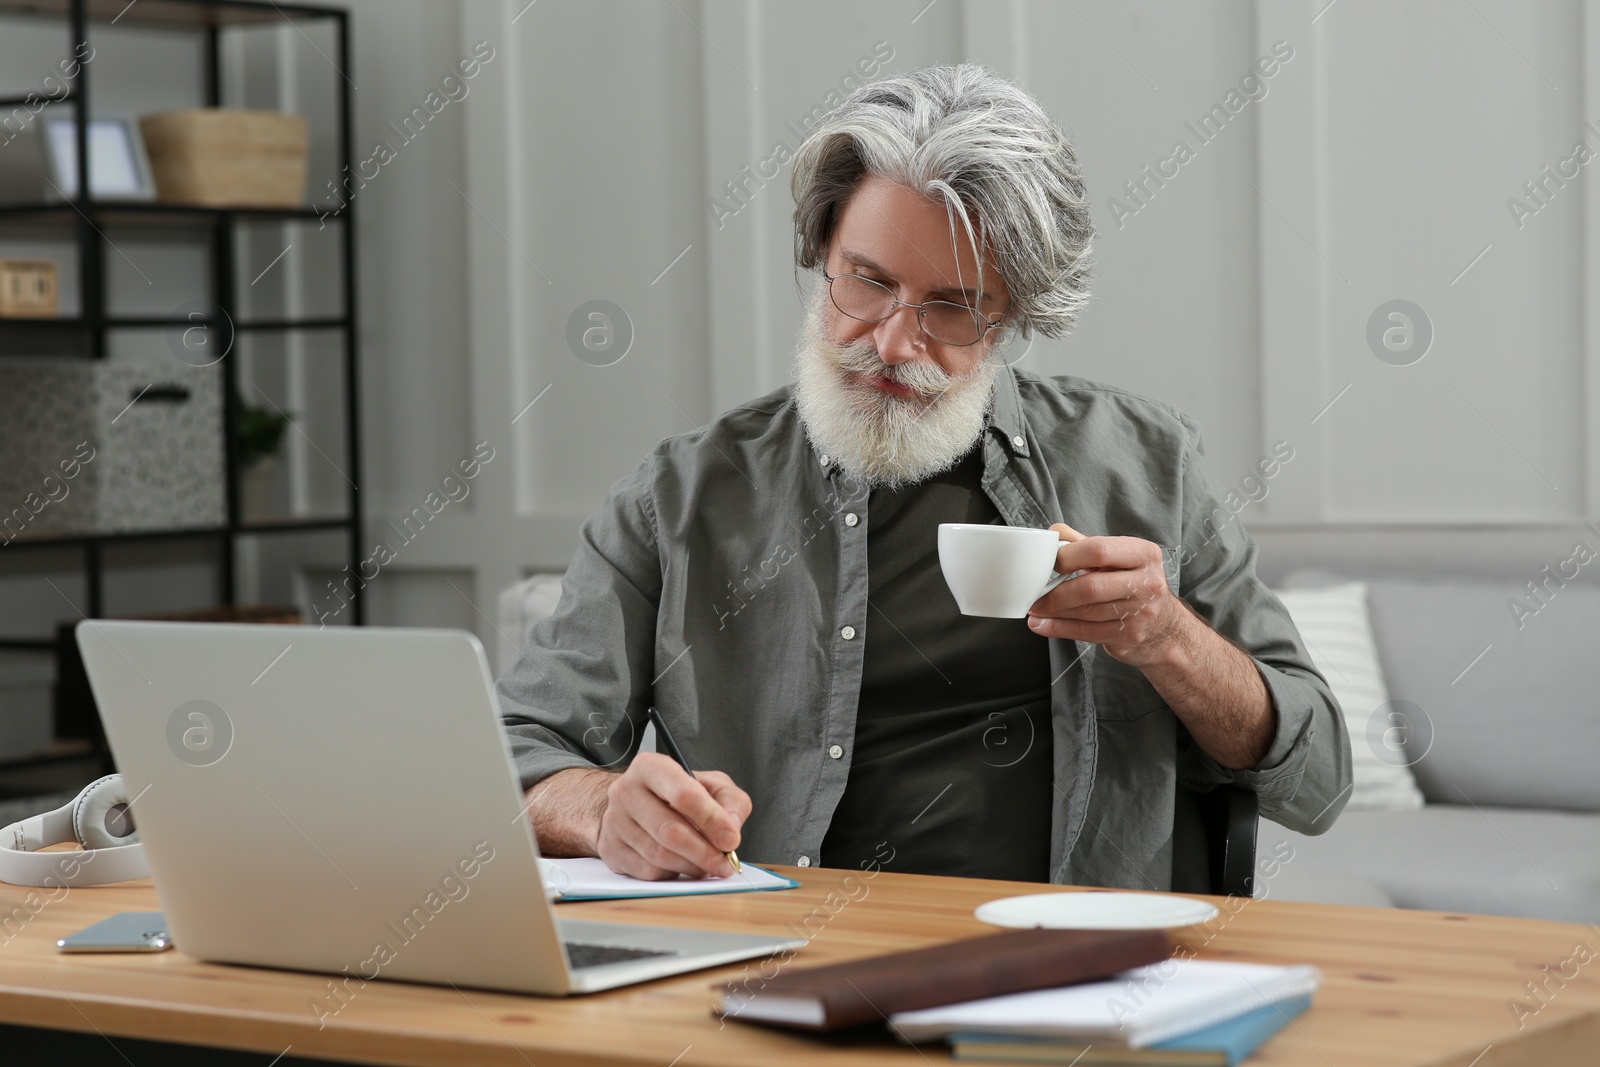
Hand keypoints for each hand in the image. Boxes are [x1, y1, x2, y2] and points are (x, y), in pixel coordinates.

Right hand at [594, 752, 750, 879]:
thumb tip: (730, 829)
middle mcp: (626, 791)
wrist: (634, 805)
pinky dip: (672, 873)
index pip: (683, 794)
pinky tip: (683, 865)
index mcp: (651, 767)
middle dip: (704, 852)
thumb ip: (730, 801)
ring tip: (708, 865)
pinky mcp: (610, 849)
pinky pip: (647, 871)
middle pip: (669, 830)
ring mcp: (614, 822)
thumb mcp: (711, 785)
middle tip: (724, 863)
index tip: (731, 839)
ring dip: (691, 866)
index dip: (711, 820)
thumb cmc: (676, 793)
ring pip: (659, 855)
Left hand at [1025, 522, 1189, 667]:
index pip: (1099, 550)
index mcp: (1143, 554)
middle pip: (1091, 586)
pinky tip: (1042, 625)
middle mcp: (1147, 582)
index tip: (1049, 563)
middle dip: (1056, 591)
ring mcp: (1141, 612)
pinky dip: (1058, 628)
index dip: (1068, 556)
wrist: (1163, 627)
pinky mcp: (1130, 636)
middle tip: (1035, 593)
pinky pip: (1086, 632)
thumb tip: (1054, 534)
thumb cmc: (1133, 585)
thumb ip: (1087, 544)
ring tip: (1035, 608)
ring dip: (1053, 611)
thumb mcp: (1119, 558)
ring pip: (1086, 612)